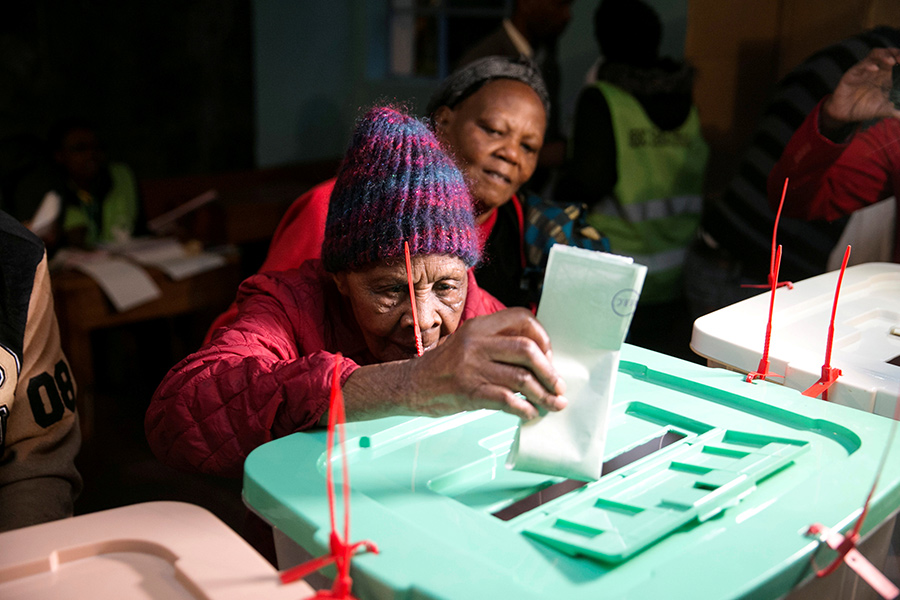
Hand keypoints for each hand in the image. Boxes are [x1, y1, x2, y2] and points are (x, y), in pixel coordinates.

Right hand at [410, 307, 566, 418]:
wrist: (411, 385)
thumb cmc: (443, 366)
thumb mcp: (468, 343)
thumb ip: (496, 343)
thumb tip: (537, 358)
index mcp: (479, 326)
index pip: (522, 319)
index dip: (542, 337)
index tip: (548, 356)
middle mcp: (477, 343)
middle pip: (527, 349)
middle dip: (549, 371)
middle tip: (558, 386)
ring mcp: (472, 367)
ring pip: (522, 378)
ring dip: (544, 394)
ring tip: (553, 404)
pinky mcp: (469, 392)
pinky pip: (507, 400)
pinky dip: (525, 409)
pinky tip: (530, 414)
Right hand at [821, 48, 899, 133]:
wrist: (844, 115)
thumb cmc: (864, 109)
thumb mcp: (883, 110)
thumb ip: (894, 110)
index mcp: (885, 74)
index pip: (896, 59)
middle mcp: (875, 70)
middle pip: (887, 53)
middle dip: (895, 53)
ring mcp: (863, 70)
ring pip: (874, 54)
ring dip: (884, 55)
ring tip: (891, 61)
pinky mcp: (851, 75)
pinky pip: (859, 66)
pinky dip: (868, 66)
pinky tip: (874, 69)